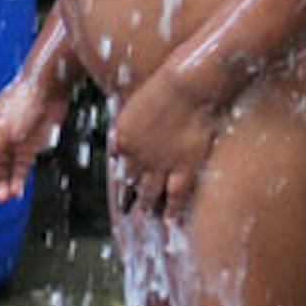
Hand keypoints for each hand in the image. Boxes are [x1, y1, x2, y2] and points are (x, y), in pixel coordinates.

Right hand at [0, 78, 62, 199]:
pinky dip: (16, 181)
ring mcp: (11, 144)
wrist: (49, 90)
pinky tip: (15, 191)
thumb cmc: (22, 101)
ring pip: (1, 171)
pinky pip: (18, 169)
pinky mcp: (27, 148)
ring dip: (0, 184)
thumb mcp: (0, 130)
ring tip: (2, 195)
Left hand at [106, 70, 214, 218]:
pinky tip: (170, 219)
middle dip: (130, 195)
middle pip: (132, 181)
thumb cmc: (164, 87)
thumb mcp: (135, 104)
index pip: (119, 162)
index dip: (123, 174)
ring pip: (149, 192)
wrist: (187, 87)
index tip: (124, 184)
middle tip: (128, 208)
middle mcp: (137, 156)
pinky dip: (171, 209)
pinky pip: (174, 196)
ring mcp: (160, 165)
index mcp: (123, 138)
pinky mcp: (183, 168)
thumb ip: (127, 126)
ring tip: (146, 213)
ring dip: (147, 204)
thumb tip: (117, 142)